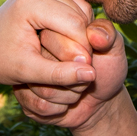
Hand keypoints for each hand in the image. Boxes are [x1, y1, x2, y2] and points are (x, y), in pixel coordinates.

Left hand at [0, 0, 103, 103]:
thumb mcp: (28, 72)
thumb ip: (60, 74)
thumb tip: (92, 74)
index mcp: (31, 2)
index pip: (75, 24)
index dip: (85, 49)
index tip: (84, 70)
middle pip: (78, 14)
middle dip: (84, 41)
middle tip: (81, 66)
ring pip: (78, 9)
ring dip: (81, 33)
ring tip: (74, 59)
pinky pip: (70, 7)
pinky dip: (75, 26)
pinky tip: (67, 46)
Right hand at [12, 17, 127, 131]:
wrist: (101, 101)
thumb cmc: (106, 69)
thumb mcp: (113, 47)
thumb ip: (107, 34)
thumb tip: (94, 34)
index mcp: (54, 27)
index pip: (54, 34)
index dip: (78, 52)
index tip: (91, 60)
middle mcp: (36, 47)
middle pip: (44, 60)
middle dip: (75, 75)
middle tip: (87, 76)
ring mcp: (27, 71)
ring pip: (42, 85)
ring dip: (70, 94)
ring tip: (79, 89)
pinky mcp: (23, 95)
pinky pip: (37, 104)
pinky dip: (59, 108)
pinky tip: (66, 103)